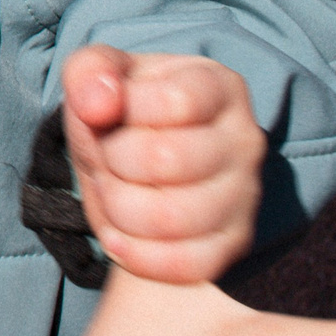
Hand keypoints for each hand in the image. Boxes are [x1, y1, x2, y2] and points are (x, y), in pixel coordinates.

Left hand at [62, 45, 261, 283]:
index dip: (123, 112)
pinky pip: (186, 263)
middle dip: (113, 161)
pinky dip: (137, 254)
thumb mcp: (98, 75)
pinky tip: (118, 235)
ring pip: (172, 218)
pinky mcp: (233, 244)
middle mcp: (244, 140)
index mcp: (218, 86)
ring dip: (118, 208)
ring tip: (112, 191)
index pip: (175, 101)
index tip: (108, 113)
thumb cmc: (122, 109)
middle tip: (106, 158)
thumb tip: (97, 104)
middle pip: (166, 160)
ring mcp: (245, 196)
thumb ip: (90, 72)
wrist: (137, 158)